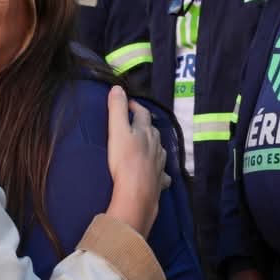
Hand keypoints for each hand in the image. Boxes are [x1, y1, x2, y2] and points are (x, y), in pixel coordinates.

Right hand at [105, 86, 168, 236]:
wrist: (137, 192)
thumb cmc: (124, 160)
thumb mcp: (117, 130)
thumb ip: (117, 109)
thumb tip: (117, 88)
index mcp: (146, 131)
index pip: (143, 113)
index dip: (135, 107)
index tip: (128, 104)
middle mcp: (156, 145)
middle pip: (153, 131)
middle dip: (145, 125)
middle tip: (135, 124)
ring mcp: (160, 163)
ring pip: (159, 150)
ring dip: (153, 145)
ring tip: (145, 146)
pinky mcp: (160, 181)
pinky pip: (162, 173)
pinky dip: (160, 170)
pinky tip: (158, 173)